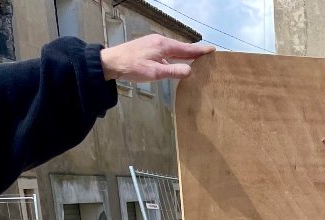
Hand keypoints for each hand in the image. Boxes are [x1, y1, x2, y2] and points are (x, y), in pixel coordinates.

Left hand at [100, 34, 214, 82]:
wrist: (112, 62)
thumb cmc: (132, 67)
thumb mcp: (155, 72)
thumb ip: (173, 71)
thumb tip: (190, 70)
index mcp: (164, 45)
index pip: (187, 49)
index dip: (200, 50)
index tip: (212, 50)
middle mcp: (160, 42)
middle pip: (182, 47)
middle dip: (195, 51)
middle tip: (208, 54)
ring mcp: (154, 44)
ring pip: (174, 49)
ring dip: (185, 54)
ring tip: (196, 58)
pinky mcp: (149, 48)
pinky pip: (167, 51)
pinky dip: (176, 56)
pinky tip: (176, 62)